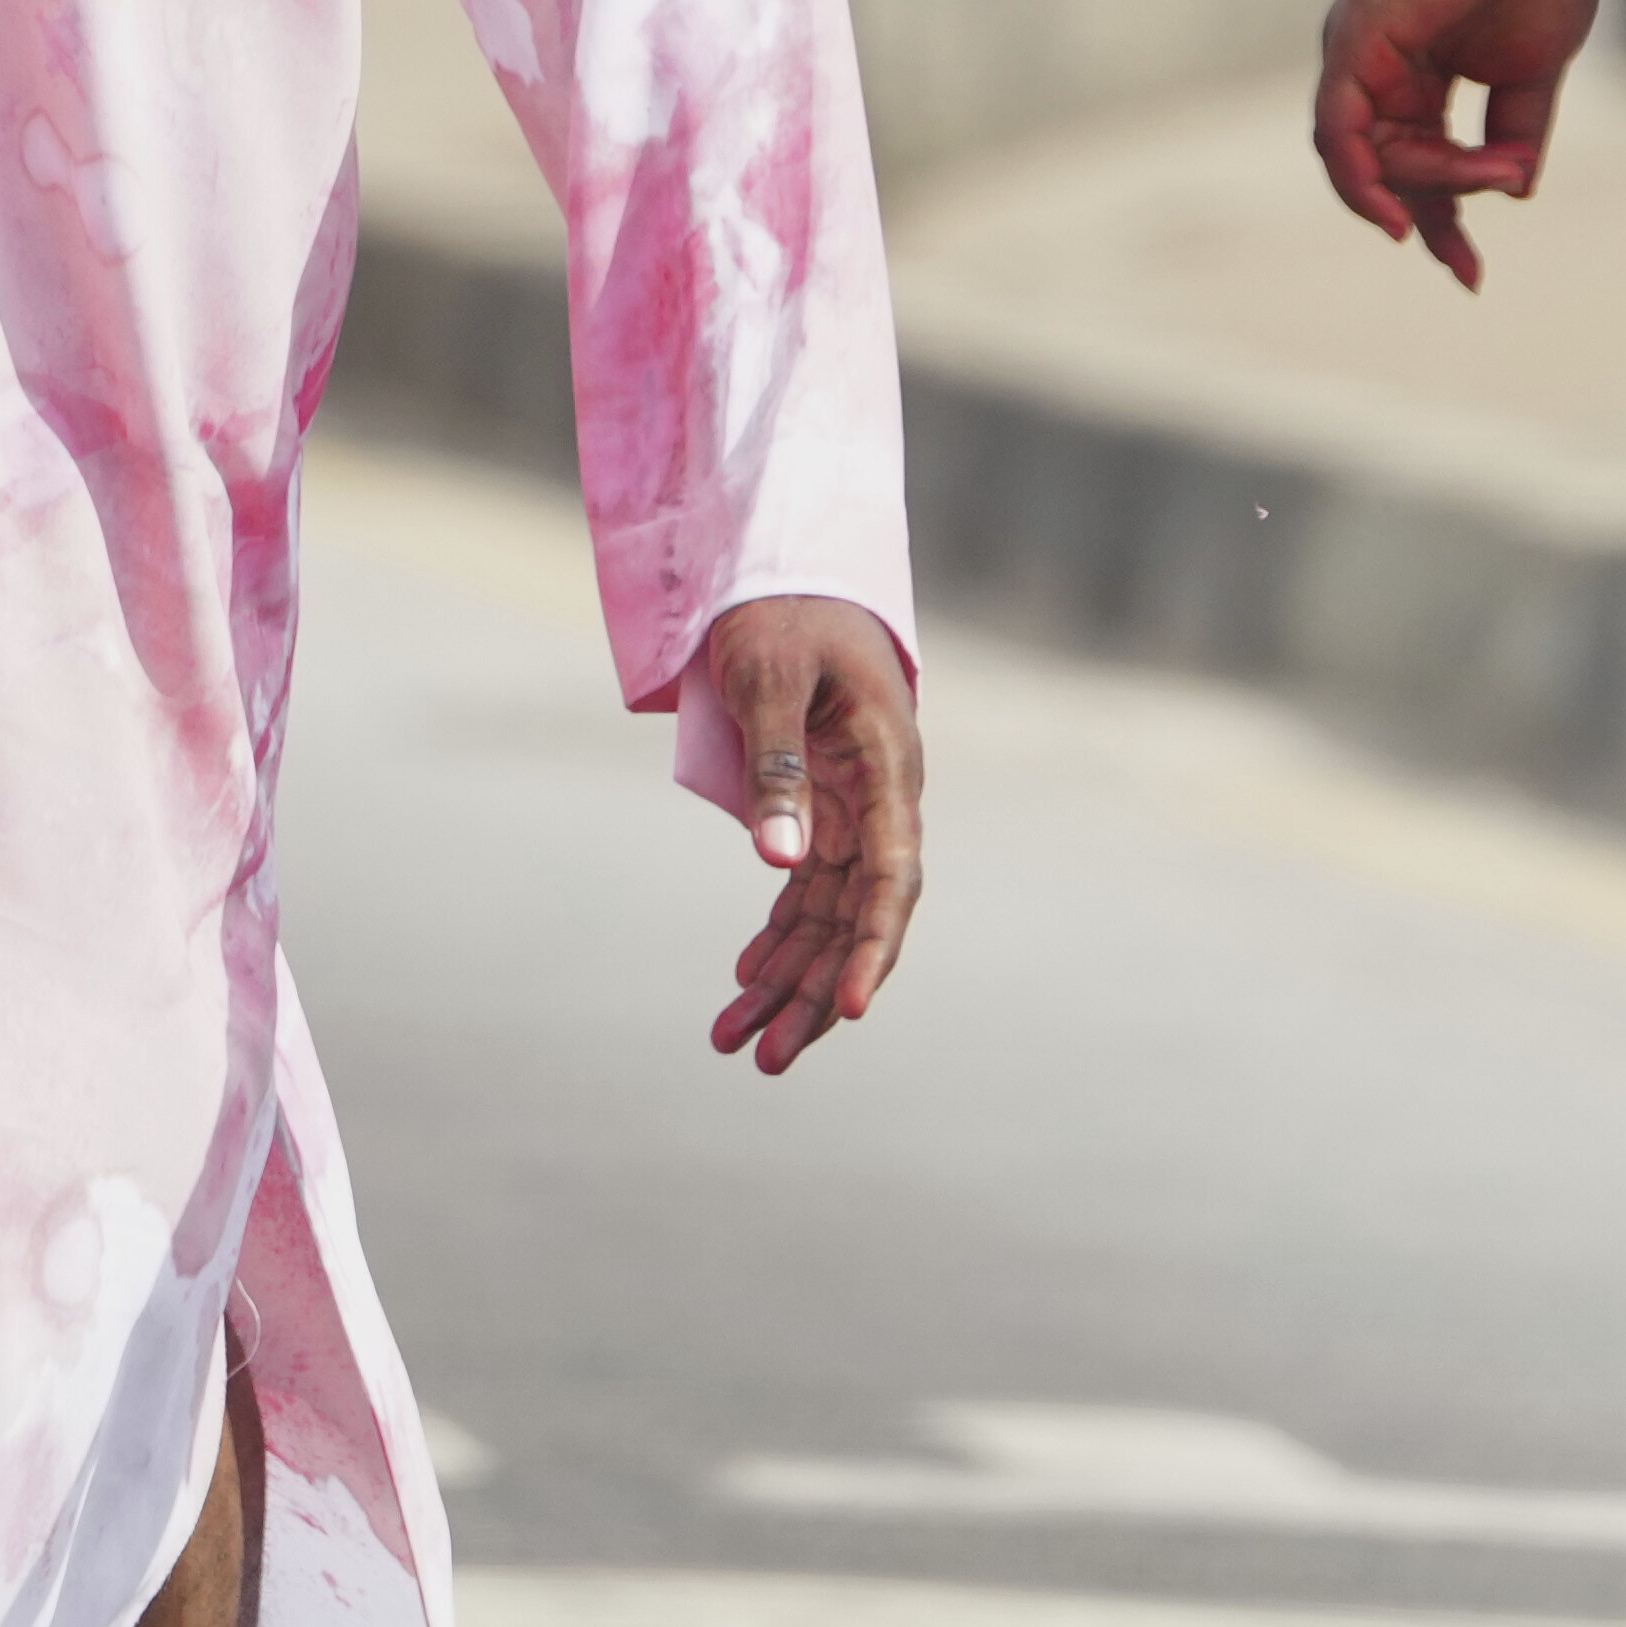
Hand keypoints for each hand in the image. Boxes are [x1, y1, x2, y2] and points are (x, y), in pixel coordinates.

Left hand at [695, 595, 922, 1069]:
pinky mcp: (822, 810)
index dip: (872, 948)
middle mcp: (881, 802)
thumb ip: (777, 764)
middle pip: (857, 918)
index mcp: (888, 770)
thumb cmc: (783, 612)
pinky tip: (746, 980)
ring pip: (829, 917)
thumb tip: (776, 861)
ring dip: (788, 980)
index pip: (890, 880)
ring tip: (735, 1042)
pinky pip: (806, 891)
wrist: (790, 568)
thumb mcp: (770, 679)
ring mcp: (853, 811)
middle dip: (813, 991)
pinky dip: (778, 937)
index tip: (846, 1009)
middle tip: (761, 1059)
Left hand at [1309, 0, 1606, 290]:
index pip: (1411, 160)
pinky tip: (1396, 212)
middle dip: (1425, 223)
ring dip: (1428, 185)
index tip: (1470, 272)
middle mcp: (1376, 65)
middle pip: (1384, 167)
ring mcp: (1360, 51)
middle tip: (1466, 269)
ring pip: (1368, 155)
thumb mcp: (1534, 71)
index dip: (1440, 218)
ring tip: (1488, 176)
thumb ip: (1516, 132)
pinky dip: (1360, 175)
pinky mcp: (1357, 38)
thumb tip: (1512, 192)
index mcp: (1414, 71)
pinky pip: (1339, 127)